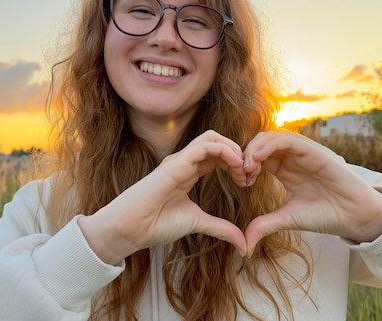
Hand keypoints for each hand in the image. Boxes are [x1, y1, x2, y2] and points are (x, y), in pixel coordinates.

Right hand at [78, 130, 247, 264]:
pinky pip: (206, 146)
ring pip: (213, 137)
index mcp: (189, 171)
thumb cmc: (157, 224)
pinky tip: (236, 166)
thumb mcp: (198, 223)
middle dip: (238, 153)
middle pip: (218, 141)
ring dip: (234, 150)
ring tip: (243, 169)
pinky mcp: (177, 162)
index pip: (218, 155)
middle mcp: (185, 161)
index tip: (247, 182)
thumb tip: (244, 244)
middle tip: (249, 175)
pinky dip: (225, 151)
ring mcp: (180, 160)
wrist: (132, 229)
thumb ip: (221, 229)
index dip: (237, 164)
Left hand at [242, 131, 381, 256]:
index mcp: (284, 169)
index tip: (240, 183)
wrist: (354, 216)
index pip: (257, 156)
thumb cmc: (324, 215)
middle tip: (241, 174)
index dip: (244, 165)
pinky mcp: (312, 150)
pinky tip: (258, 161)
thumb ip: (264, 225)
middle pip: (260, 143)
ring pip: (270, 137)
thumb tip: (242, 245)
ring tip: (247, 168)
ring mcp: (302, 152)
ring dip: (254, 149)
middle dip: (245, 155)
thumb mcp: (287, 219)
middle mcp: (291, 157)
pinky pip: (286, 140)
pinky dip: (268, 146)